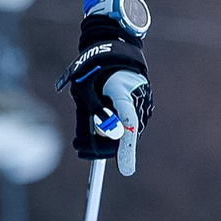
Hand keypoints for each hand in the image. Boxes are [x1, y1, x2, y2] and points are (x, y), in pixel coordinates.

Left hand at [57, 14, 152, 175]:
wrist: (114, 50)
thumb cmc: (94, 68)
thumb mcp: (84, 89)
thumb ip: (93, 113)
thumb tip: (108, 136)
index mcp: (123, 93)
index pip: (128, 129)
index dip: (126, 151)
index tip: (126, 170)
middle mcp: (137, 101)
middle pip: (124, 136)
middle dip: (101, 146)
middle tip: (78, 147)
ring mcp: (142, 105)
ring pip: (125, 133)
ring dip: (104, 139)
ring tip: (81, 137)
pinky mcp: (141, 108)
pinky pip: (127, 126)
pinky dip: (113, 131)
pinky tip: (96, 127)